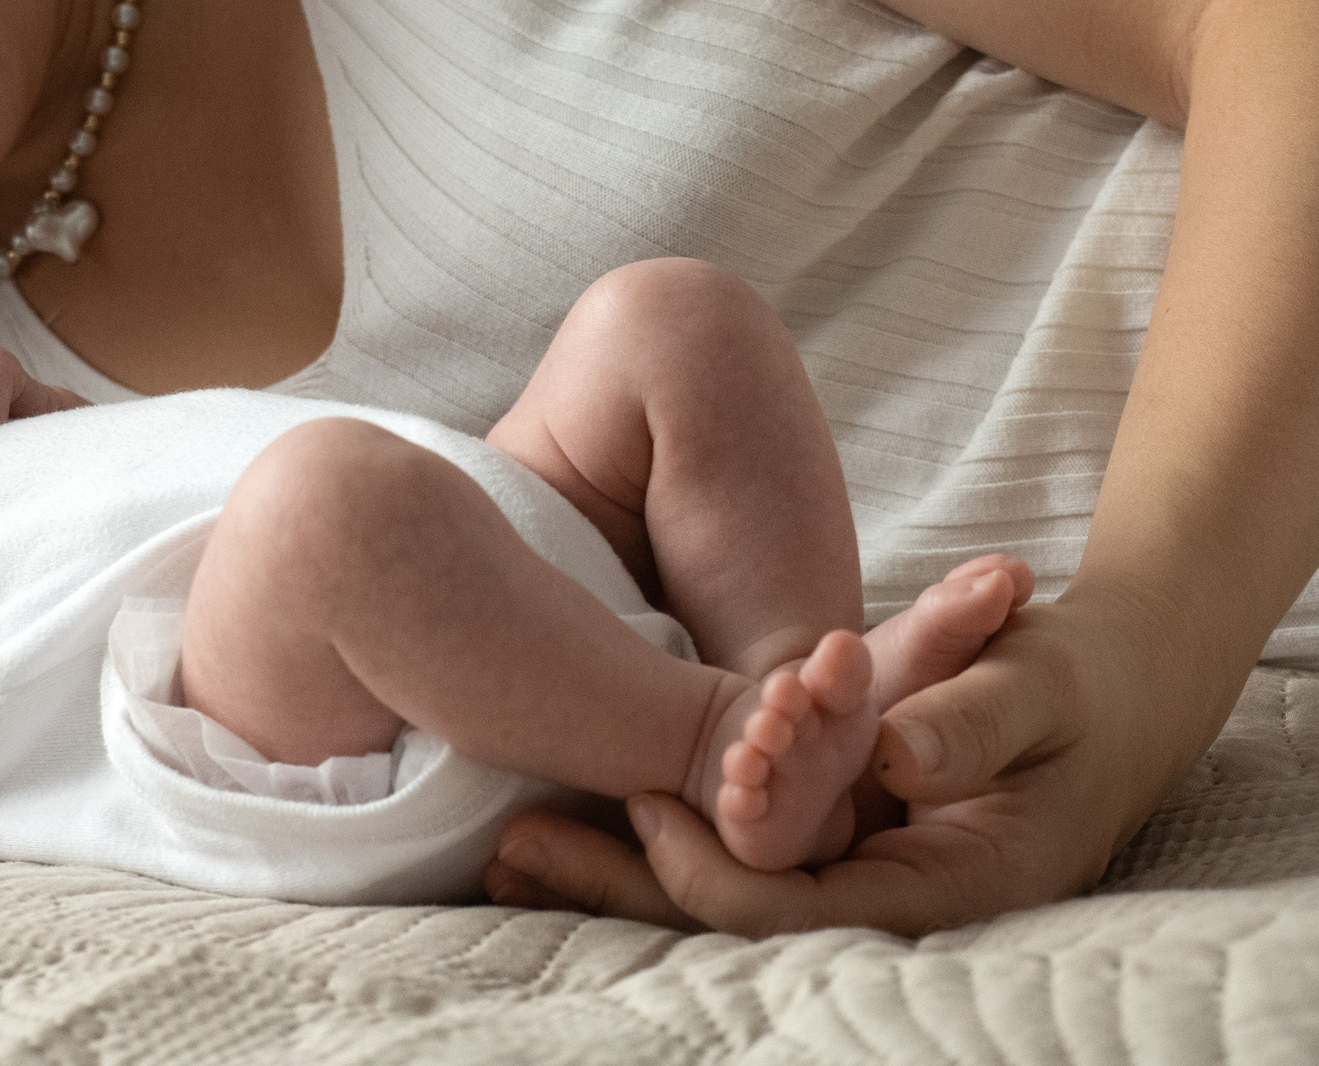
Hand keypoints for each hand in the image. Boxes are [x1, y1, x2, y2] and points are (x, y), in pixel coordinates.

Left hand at [482, 592, 1196, 935]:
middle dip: (622, 889)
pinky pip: (728, 860)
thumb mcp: (1036, 686)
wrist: (1104, 699)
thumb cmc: (1076, 686)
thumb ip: (971, 719)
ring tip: (499, 848)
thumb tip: (895, 756)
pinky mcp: (824, 849)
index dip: (715, 866)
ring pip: (717, 893)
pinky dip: (646, 843)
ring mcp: (850, 878)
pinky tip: (557, 818)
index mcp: (944, 882)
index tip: (645, 803)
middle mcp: (885, 898)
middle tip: (510, 852)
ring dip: (613, 871)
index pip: (800, 907)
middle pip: (734, 915)